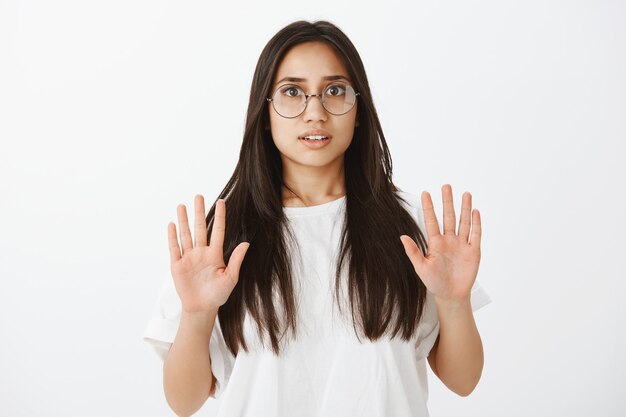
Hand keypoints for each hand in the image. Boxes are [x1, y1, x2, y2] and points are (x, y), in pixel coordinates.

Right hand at [167, 195, 249, 314]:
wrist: (202, 308)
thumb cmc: (218, 295)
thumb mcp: (230, 278)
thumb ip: (236, 260)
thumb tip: (246, 244)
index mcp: (215, 254)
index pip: (218, 230)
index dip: (220, 216)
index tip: (222, 201)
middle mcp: (201, 252)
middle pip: (200, 228)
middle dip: (198, 212)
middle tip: (198, 195)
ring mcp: (189, 258)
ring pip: (186, 235)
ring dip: (183, 220)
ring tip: (181, 205)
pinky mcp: (177, 265)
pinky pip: (174, 248)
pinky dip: (172, 236)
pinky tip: (172, 224)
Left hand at [400, 184, 481, 305]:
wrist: (451, 295)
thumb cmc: (434, 282)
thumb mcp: (421, 268)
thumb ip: (413, 252)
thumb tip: (402, 237)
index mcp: (435, 243)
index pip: (431, 221)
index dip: (429, 207)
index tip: (425, 193)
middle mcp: (449, 240)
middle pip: (448, 217)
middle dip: (447, 202)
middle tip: (446, 186)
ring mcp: (461, 245)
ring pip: (463, 222)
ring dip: (464, 208)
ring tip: (465, 194)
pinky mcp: (473, 251)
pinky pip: (475, 235)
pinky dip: (476, 224)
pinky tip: (475, 212)